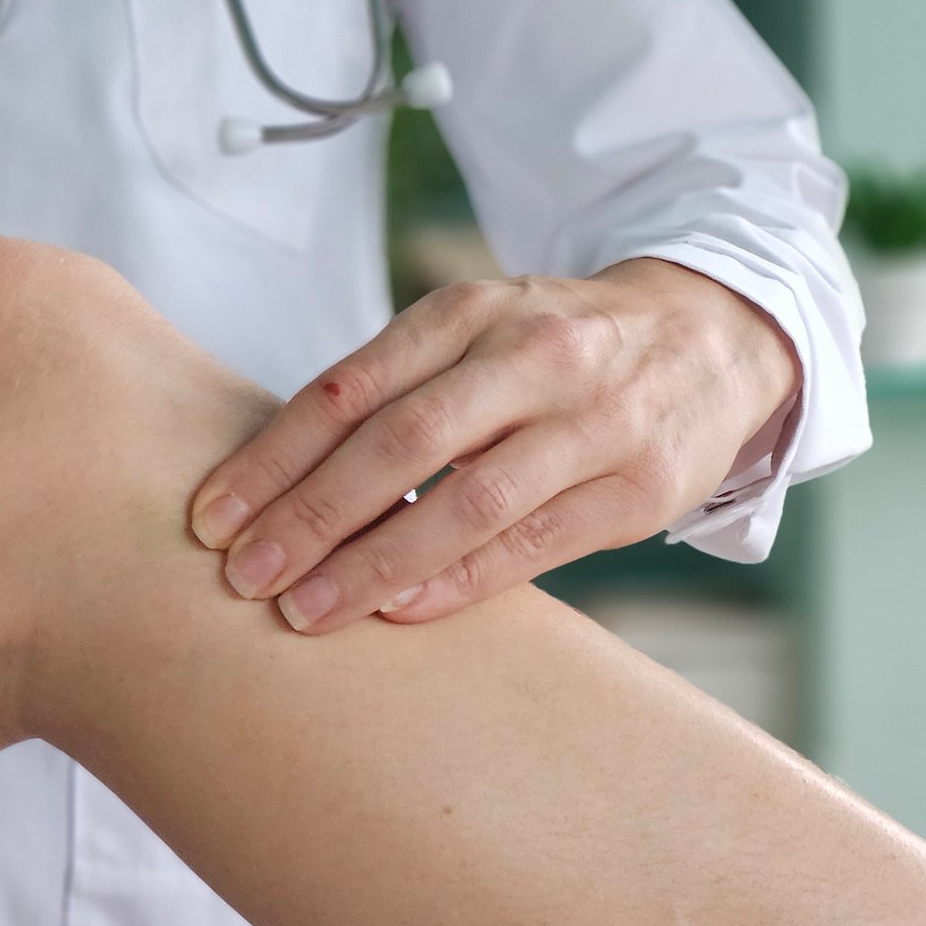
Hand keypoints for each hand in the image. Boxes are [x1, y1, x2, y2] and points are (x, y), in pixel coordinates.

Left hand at [187, 261, 800, 632]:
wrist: (715, 333)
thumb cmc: (553, 352)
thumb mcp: (472, 336)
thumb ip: (389, 393)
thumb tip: (268, 489)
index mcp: (467, 313)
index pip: (347, 390)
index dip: (271, 459)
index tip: (210, 518)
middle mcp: (532, 355)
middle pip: (399, 442)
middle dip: (310, 516)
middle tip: (243, 576)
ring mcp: (595, 419)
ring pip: (468, 499)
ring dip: (375, 563)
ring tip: (304, 612)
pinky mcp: (642, 485)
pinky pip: (535, 542)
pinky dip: (459, 580)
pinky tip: (398, 611)